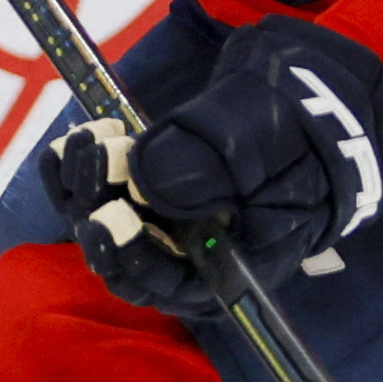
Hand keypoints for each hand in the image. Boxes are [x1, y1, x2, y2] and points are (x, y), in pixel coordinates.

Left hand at [38, 14, 382, 318]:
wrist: (308, 96)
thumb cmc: (302, 130)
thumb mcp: (265, 144)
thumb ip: (211, 166)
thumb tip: (145, 181)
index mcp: (233, 264)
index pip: (172, 285)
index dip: (135, 258)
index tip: (112, 215)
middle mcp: (192, 257)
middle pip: (125, 262)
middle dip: (98, 214)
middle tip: (94, 155)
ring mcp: (165, 226)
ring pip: (102, 228)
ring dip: (82, 188)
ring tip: (88, 137)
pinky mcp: (145, 194)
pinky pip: (95, 198)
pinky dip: (74, 174)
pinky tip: (74, 141)